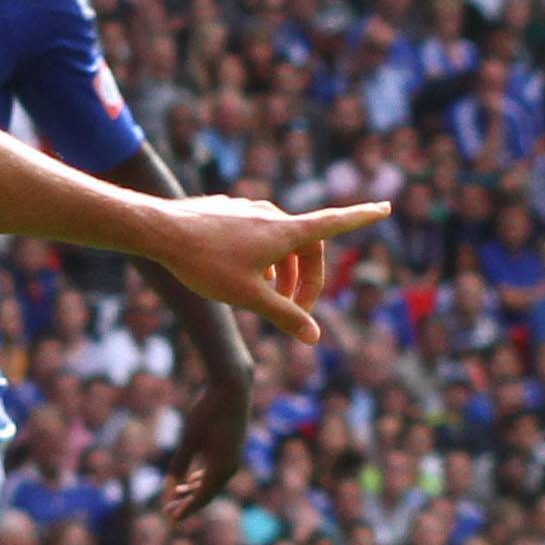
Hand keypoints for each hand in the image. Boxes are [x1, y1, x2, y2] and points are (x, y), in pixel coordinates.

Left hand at [144, 196, 388, 343]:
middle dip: (308, 279)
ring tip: (271, 299)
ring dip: (284, 271)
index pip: (335, 223)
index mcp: (284, 231)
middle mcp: (271, 214)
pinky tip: (244, 277)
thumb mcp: (249, 296)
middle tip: (298, 311)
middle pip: (306, 245)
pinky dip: (262, 258)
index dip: (362, 216)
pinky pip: (255, 234)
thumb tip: (315, 338)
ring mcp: (247, 210)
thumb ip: (285, 316)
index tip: (385, 206)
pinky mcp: (226, 211)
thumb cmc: (205, 264)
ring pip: (279, 241)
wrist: (159, 232)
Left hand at [156, 352, 252, 522]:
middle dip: (187, 503)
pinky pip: (216, 472)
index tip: (171, 519)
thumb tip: (170, 488)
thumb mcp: (189, 439)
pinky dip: (202, 479)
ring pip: (212, 483)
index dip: (186, 509)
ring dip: (193, 490)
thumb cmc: (207, 413)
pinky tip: (190, 480)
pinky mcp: (232, 449)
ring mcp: (233, 458)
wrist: (232, 388)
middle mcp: (230, 467)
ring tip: (175, 496)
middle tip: (167, 511)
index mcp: (221, 469)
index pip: (202, 498)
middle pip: (206, 493)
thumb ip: (179, 464)